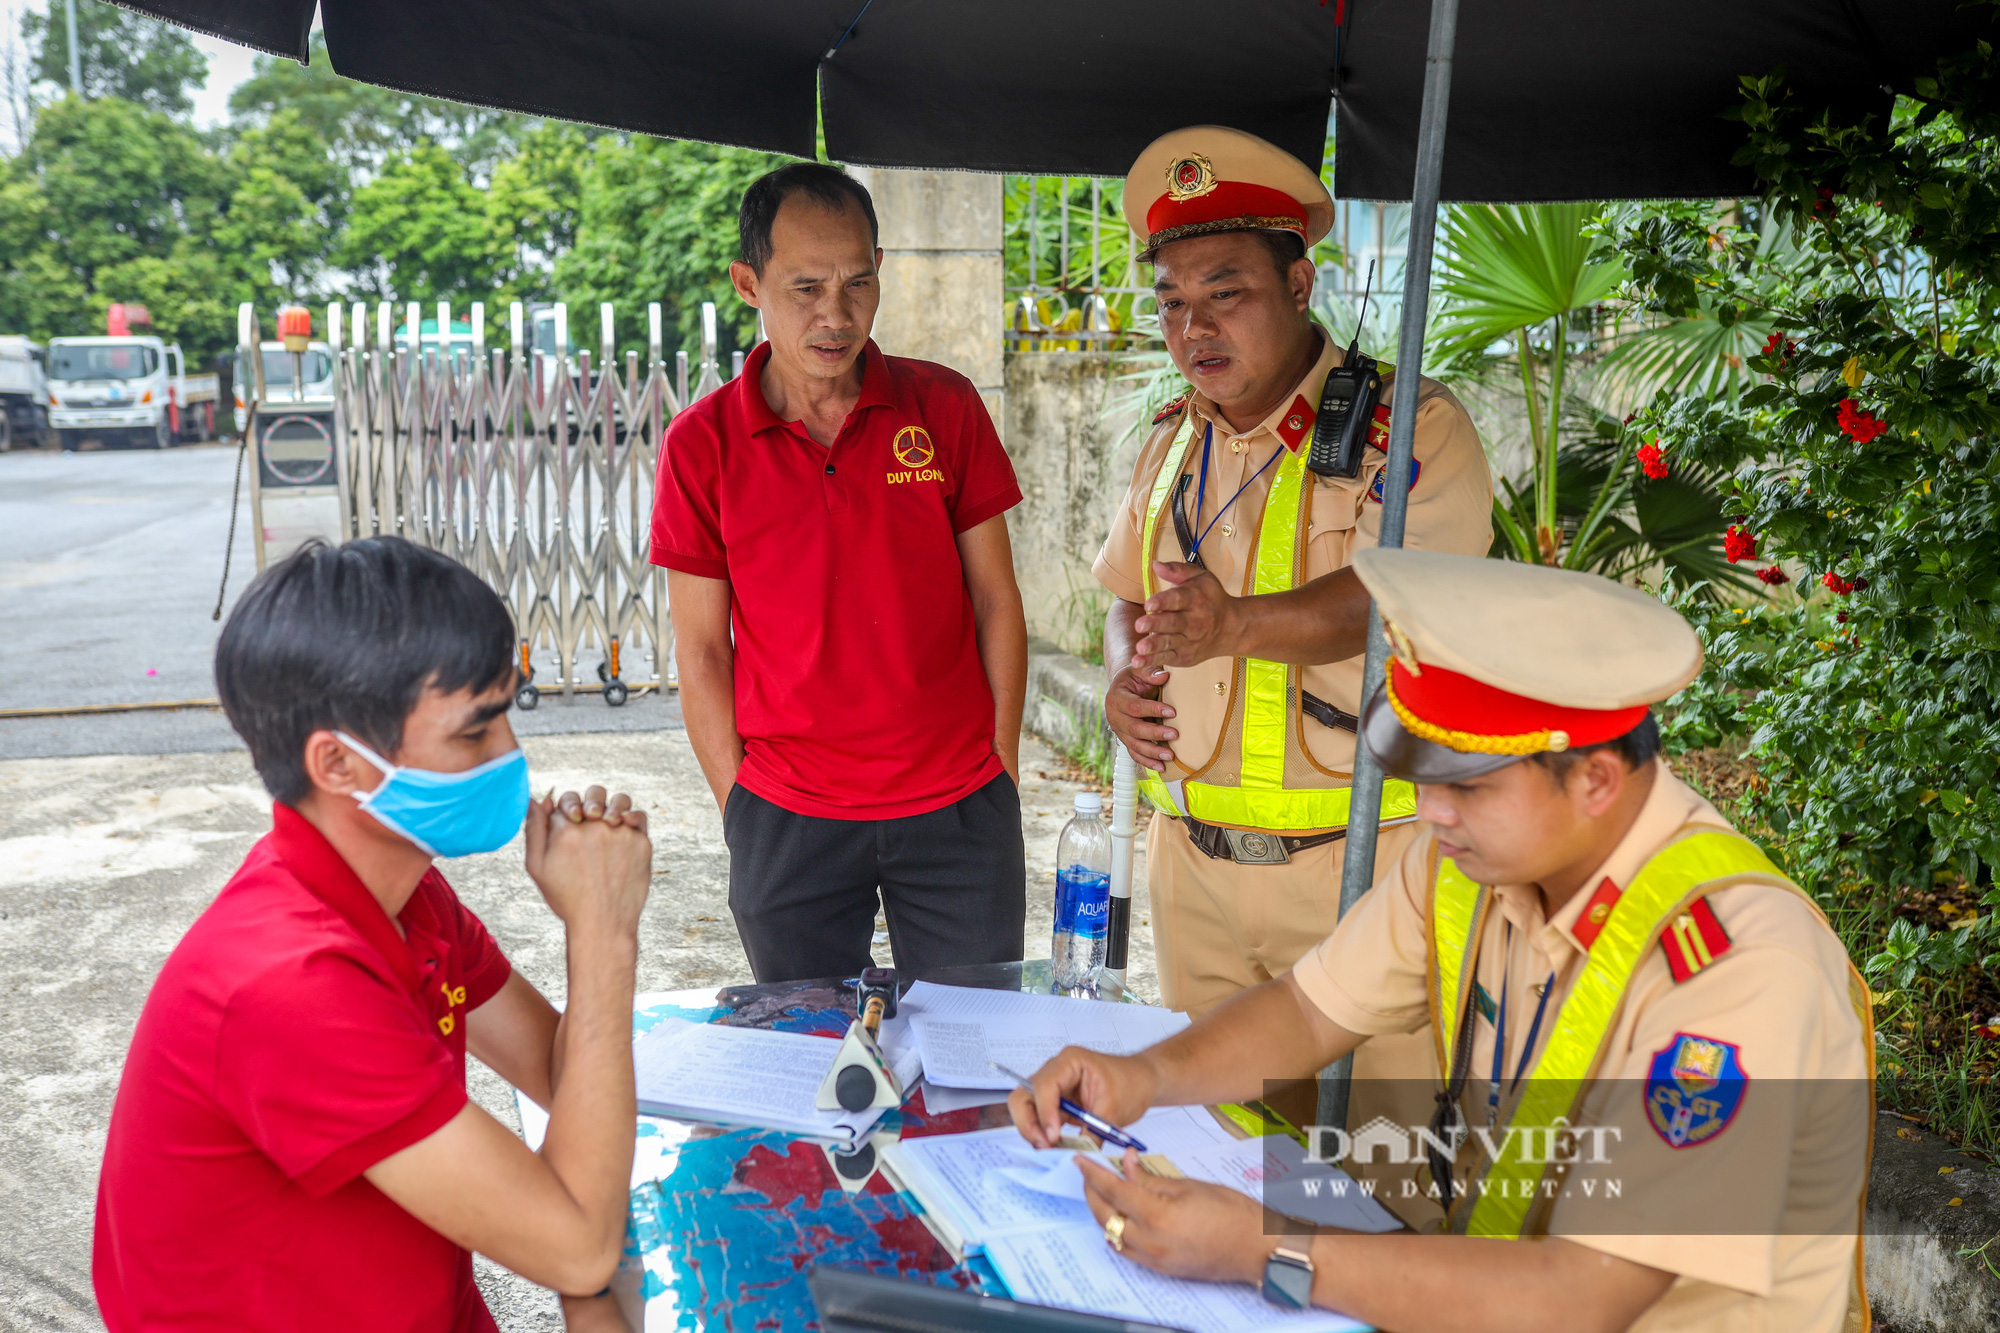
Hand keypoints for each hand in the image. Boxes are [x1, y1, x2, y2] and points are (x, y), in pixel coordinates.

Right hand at [523, 787, 651, 937]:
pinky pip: (639, 816)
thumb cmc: (567, 897)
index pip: (564, 801)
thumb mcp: (537, 866)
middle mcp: (594, 826)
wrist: (602, 924)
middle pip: (592, 794)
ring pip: (618, 800)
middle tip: (587, 819)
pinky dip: (631, 817)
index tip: (568, 825)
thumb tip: (537, 798)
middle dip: (587, 803)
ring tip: (607, 821)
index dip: (564, 811)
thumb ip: (534, 829)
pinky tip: (623, 827)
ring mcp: (620, 833)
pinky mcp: (641, 842)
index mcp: (564, 830)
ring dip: (611, 806)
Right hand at [1008, 1046, 1162, 1148]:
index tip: (1053, 1136)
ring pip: (1027, 1109)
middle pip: (1024, 1096)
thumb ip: (1092, 1133)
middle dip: (1029, 1123)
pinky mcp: (1057, 1105)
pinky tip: (1055, 1147)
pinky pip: (1041, 1120)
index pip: (1044, 1085)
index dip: (1045, 1112)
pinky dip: (1044, 1135)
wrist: (1143, 1081)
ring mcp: (1054, 1089)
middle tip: (1043, 1145)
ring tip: (1050, 1149)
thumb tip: (1077, 1156)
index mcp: (1070, 1061)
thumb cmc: (1132, 1083)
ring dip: (1034, 1131)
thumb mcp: (1114, 1110)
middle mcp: (1056, 1072)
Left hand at [1079, 1151, 1273, 1285]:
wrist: (1256, 1248)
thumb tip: (1125, 1163)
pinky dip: (1117, 1231)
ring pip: (1112, 1236)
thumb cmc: (1231, 1212)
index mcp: (1157, 1217)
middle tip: (1090, 1173)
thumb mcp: (1188, 1186)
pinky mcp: (1160, 1270)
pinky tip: (1122, 1215)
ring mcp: (1154, 1260)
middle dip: (1092, 1193)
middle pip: (1105, 1216)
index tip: (1080, 1161)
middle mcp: (1150, 1243)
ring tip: (1105, 1191)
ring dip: (1103, 1213)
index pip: (1114, 1191)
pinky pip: (1126, 1251)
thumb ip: (1150, 1178)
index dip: (1093, 1174)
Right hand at [1105, 663, 1174, 772]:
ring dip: (1152, 752)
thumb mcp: (1138, 671)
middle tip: (1175, 735)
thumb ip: (1150, 672)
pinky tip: (1161, 768)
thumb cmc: (1134, 678)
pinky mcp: (1125, 740)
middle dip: (1155, 734)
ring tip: (1170, 756)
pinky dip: (1147, 762)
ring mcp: (1119, 731)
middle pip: (1134, 729)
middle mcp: (1114, 717)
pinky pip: (1134, 754)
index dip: (1153, 710)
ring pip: (1134, 745)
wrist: (1124, 688)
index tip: (1173, 712)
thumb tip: (1164, 675)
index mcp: (1116, 698)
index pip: (1134, 707)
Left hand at [1132, 562, 1239, 670]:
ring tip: (1140, 648)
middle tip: (1140, 624)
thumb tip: (1155, 564)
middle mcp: (1194, 621)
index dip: (1163, 601)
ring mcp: (1190, 641)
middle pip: (1172, 623)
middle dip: (1156, 624)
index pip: (1178, 599)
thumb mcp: (1200, 577)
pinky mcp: (1185, 655)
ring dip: (1154, 646)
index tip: (1149, 604)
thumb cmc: (1211, 598)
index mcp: (1195, 599)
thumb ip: (1177, 570)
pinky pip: (1168, 658)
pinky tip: (1138, 661)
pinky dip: (1152, 661)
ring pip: (1170, 643)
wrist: (1232, 627)